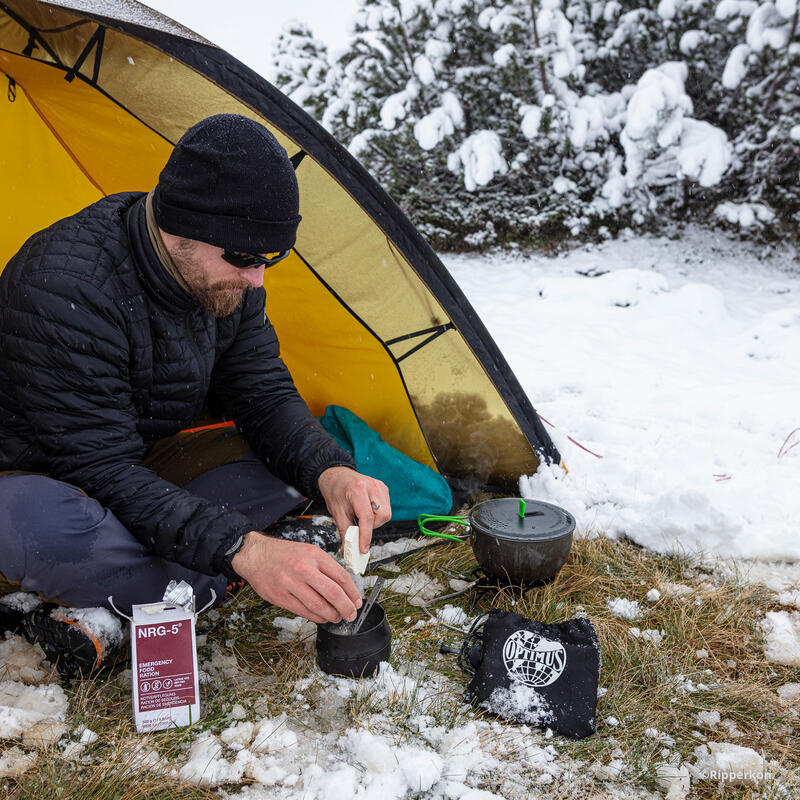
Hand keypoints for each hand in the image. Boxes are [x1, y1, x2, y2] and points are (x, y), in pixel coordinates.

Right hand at [231, 531, 361, 623]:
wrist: (256, 555)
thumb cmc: (285, 554)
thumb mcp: (309, 551)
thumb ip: (325, 567)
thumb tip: (344, 587)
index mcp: (315, 555)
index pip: (341, 576)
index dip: (353, 592)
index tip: (357, 601)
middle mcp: (304, 569)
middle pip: (333, 593)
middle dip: (346, 607)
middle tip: (351, 614)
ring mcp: (291, 583)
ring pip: (319, 605)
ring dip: (332, 615)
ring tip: (337, 617)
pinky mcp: (280, 596)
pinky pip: (304, 611)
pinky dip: (317, 617)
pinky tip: (322, 618)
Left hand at [317, 466, 390, 552]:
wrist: (337, 476)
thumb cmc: (336, 492)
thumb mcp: (337, 512)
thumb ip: (344, 531)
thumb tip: (347, 550)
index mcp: (358, 490)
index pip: (367, 517)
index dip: (366, 535)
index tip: (362, 549)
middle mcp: (372, 486)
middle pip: (383, 515)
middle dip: (372, 526)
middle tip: (360, 526)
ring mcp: (380, 486)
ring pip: (386, 513)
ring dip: (376, 521)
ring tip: (362, 517)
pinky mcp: (383, 488)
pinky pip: (386, 508)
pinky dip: (378, 514)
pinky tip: (367, 511)